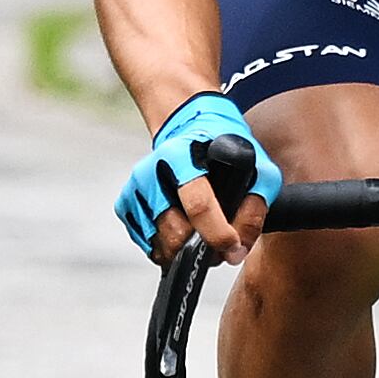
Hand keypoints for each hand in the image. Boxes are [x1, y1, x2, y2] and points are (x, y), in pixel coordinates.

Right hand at [119, 90, 280, 262]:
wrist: (185, 127)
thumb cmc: (220, 148)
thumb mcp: (253, 166)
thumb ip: (253, 207)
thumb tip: (237, 249)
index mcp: (181, 156)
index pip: (198, 206)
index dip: (217, 234)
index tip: (232, 246)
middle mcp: (151, 172)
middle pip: (175, 233)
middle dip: (200, 248)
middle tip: (217, 244)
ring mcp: (135, 189)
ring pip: (160, 245)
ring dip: (183, 250)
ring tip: (200, 235)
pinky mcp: (124, 204)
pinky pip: (147, 244)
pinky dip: (167, 246)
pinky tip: (180, 228)